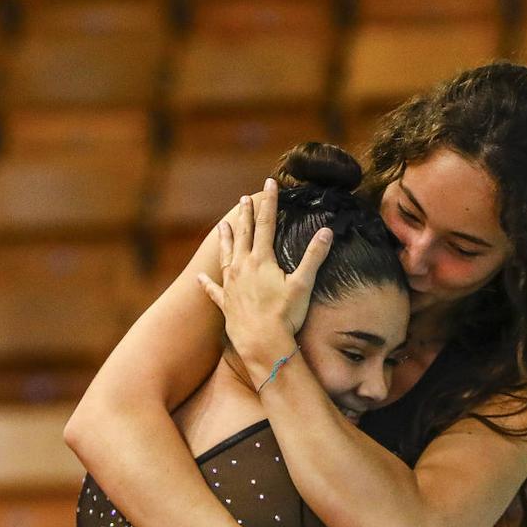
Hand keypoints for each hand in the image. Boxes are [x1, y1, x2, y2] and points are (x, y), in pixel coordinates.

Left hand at [197, 178, 332, 385]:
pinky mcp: (225, 303)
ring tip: (222, 225)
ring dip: (225, 239)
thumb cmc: (284, 315)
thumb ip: (314, 257)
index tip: (269, 183)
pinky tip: (199, 277)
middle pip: (244, 234)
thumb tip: (327, 232)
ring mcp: (231, 285)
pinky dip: (206, 282)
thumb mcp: (302, 284)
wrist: (262, 343)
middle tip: (243, 199)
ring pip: (226, 255)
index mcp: (262, 259)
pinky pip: (213, 289)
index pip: (266, 223)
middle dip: (245, 215)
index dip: (269, 202)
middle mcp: (243, 267)